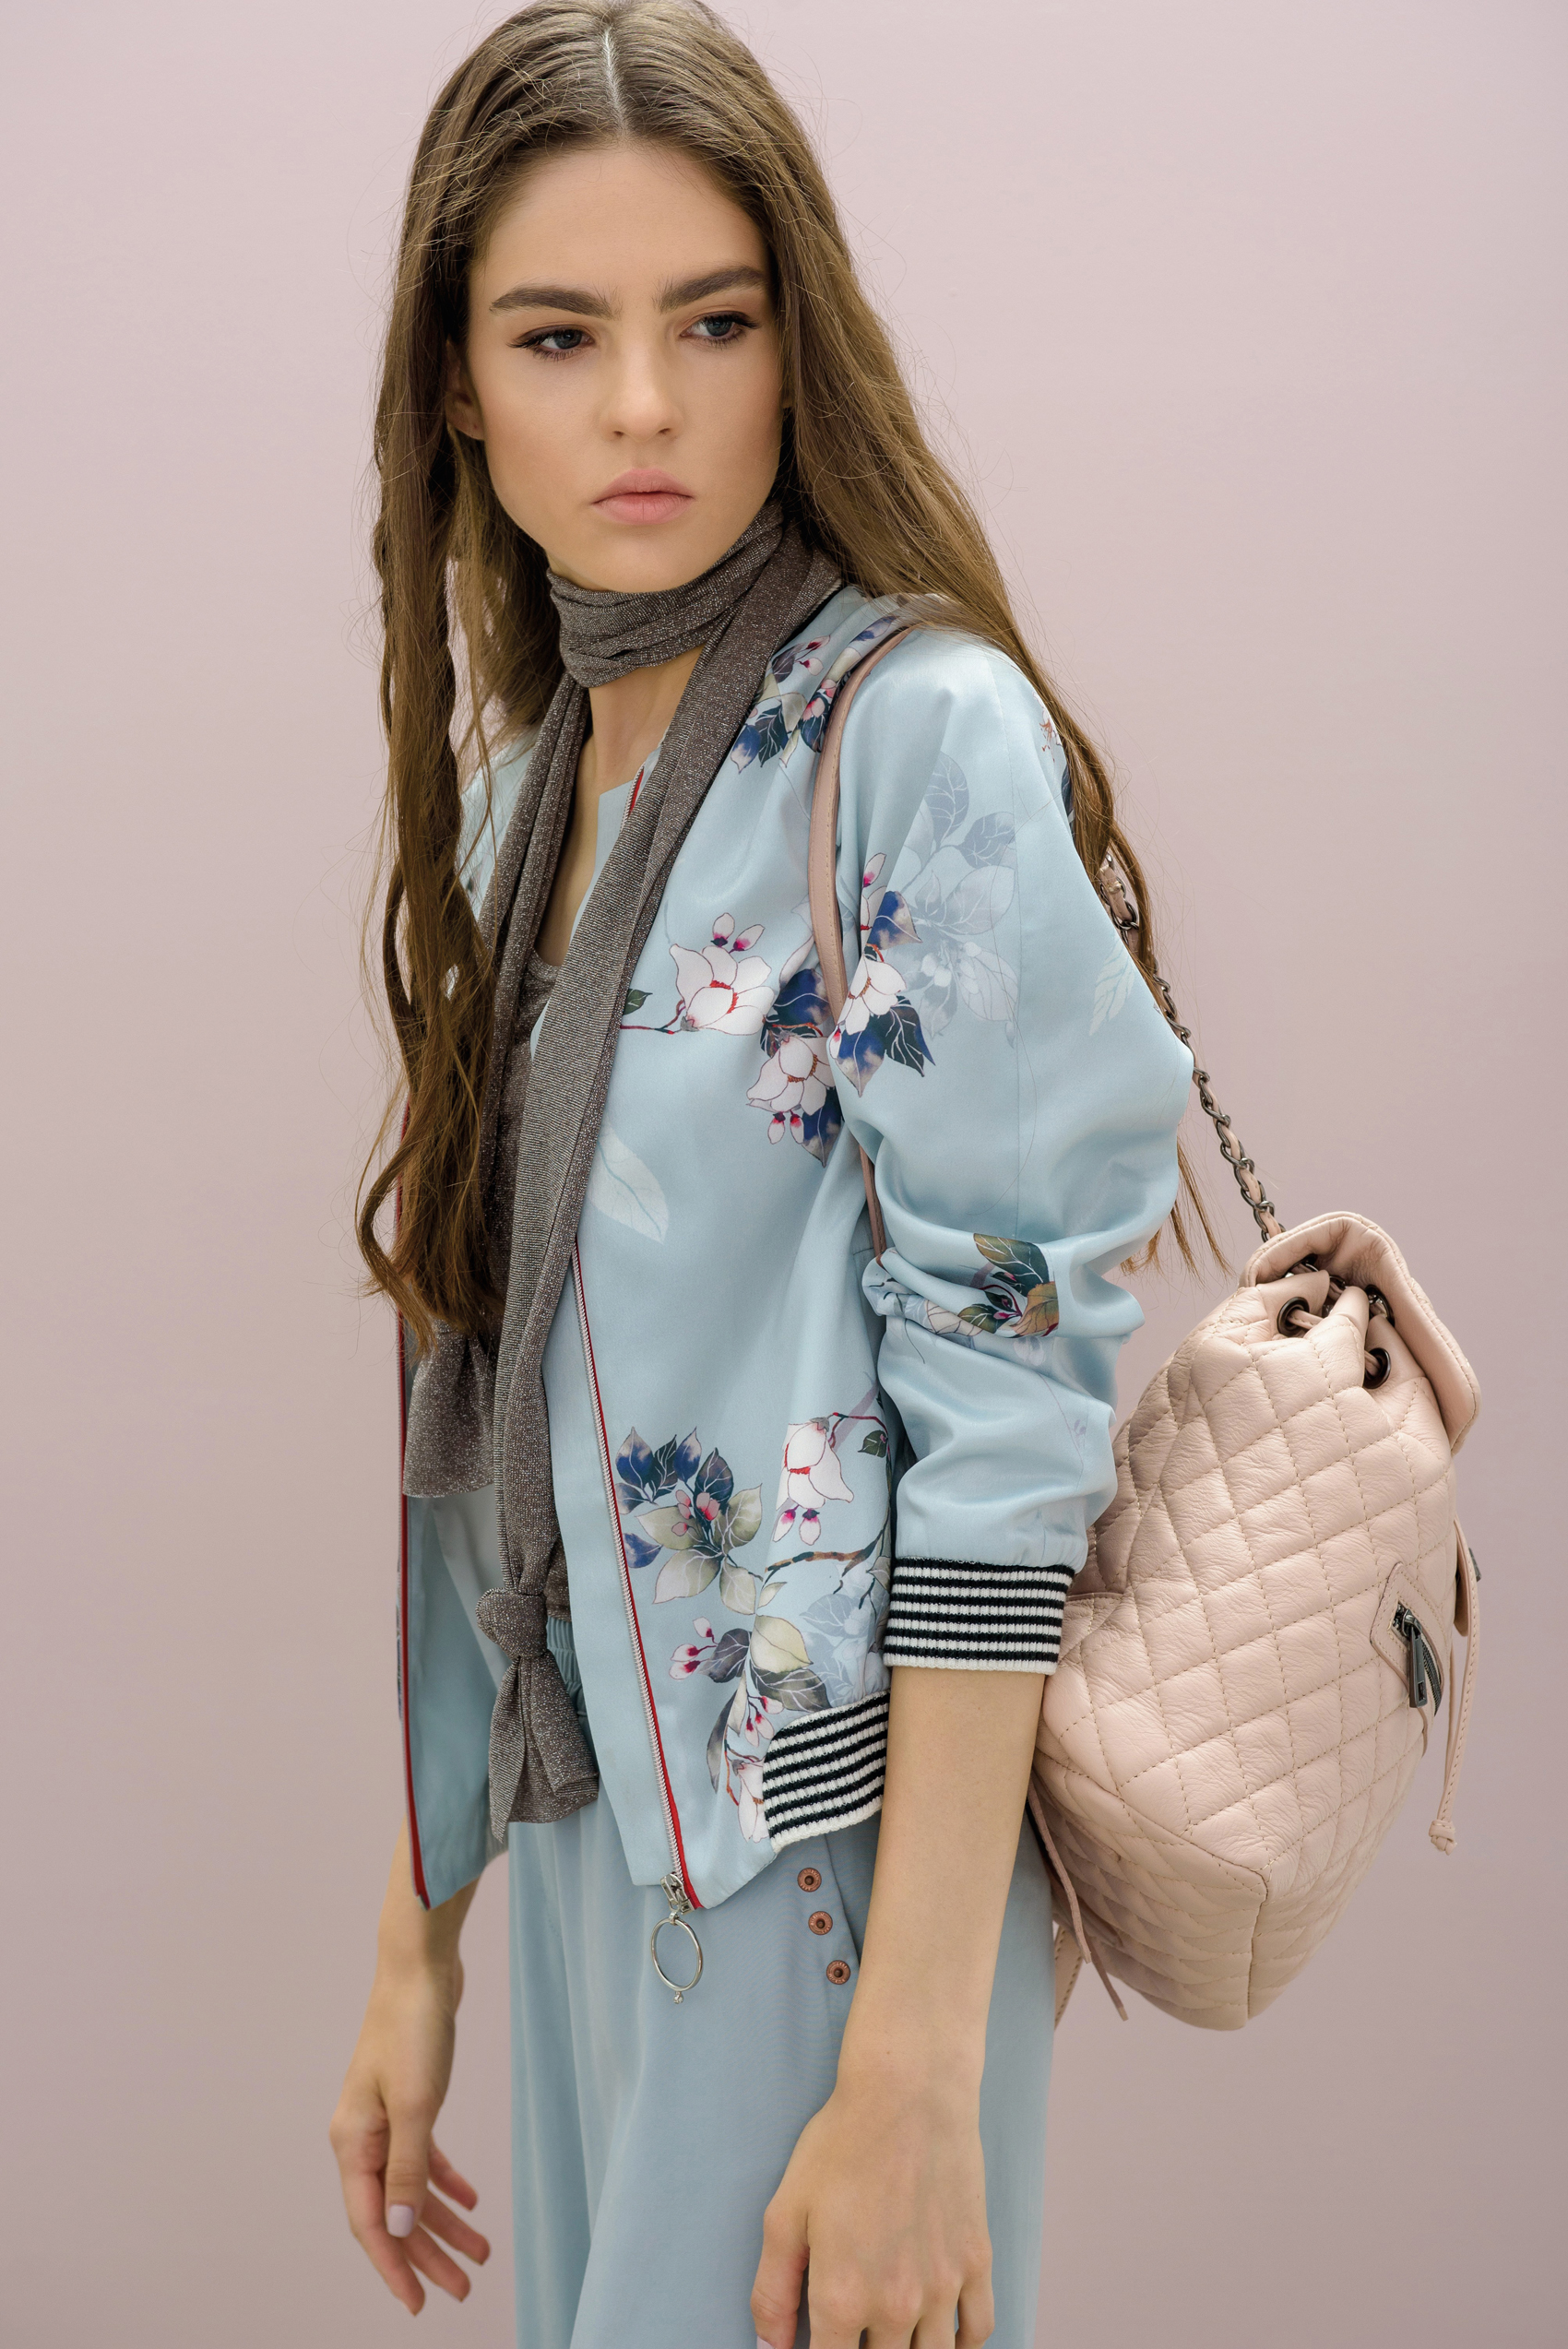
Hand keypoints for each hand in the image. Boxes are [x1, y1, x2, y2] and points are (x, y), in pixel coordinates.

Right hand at [329, 1953, 490, 2313]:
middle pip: (394, 2213)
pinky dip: (445, 2180)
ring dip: (443, 2222)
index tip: (419, 2303)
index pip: (372, 2223)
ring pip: (411, 2188)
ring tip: (480, 2254)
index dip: (394, 2267)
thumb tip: (399, 2228)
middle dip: (426, 2254)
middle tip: (462, 2289)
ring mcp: (384, 2120)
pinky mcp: (408, 2101)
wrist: (421, 1968)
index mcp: (353, 2143)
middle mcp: (362, 2138)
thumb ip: (407, 2169)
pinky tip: (471, 2201)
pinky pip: (422, 2157)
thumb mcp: (417, 2104)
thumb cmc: (413, 2030)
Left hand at [751, 2059, 993, 2347]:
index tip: (818, 2343)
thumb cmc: (842, 2143)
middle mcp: (895, 2304)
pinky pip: (977, 2332)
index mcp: (841, 2296)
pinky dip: (959, 2344)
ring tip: (891, 2333)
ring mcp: (942, 2287)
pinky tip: (937, 2332)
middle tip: (853, 2326)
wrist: (908, 2093)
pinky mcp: (976, 2262)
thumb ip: (772, 2292)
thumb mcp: (785, 2212)